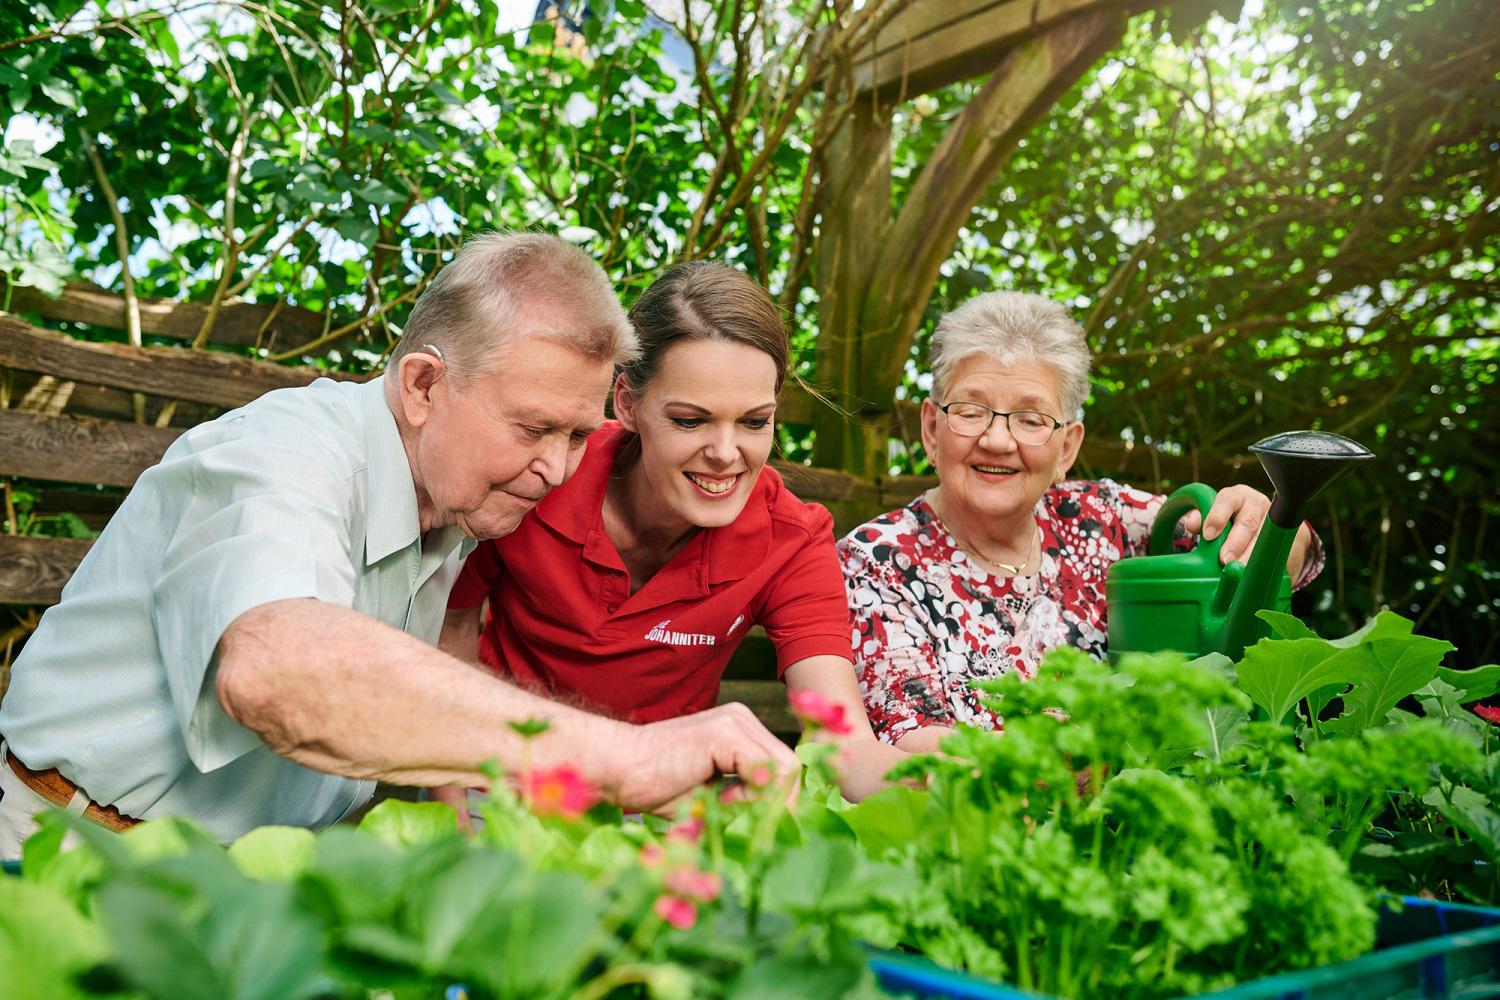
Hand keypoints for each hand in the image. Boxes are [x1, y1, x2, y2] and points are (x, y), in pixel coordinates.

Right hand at [598, 703, 800, 813]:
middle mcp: (742, 718)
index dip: (780, 801)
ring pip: (785, 769)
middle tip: (752, 827)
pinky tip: (722, 802)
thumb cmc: (653, 785)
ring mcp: (735, 722)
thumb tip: (777, 824)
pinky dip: (752, 796)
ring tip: (727, 810)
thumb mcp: (709, 795)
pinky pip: (765, 770)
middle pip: (790, 767)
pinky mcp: (724, 734)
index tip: (760, 827)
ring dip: (766, 802)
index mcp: (739, 730)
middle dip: (780, 805)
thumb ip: (743, 799)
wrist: (616, 766)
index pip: (783, 767)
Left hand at [1180, 484, 1272, 566]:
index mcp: (1237, 495)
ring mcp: (1272, 519)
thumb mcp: (1214, 515)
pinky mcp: (1284, 535)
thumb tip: (1191, 524)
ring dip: (1250, 555)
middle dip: (1236, 543)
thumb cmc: (1229, 518)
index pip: (1228, 500)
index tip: (1208, 535)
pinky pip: (1276, 549)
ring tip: (1239, 570)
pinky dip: (1264, 561)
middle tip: (1225, 560)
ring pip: (1263, 538)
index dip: (1217, 517)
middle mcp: (1257, 504)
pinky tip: (1255, 572)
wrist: (1258, 521)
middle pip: (1248, 523)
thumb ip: (1201, 518)